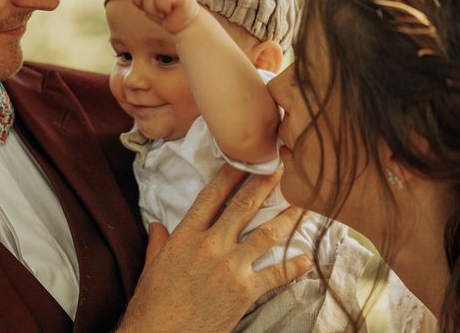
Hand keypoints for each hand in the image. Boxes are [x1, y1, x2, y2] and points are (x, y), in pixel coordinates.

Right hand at [116, 165, 312, 332]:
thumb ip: (157, 242)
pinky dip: (294, 265)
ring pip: (266, 234)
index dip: (231, 173)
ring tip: (305, 203)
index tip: (246, 158)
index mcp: (186, 235)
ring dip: (288, 217)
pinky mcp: (244, 291)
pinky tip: (308, 257)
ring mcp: (229, 267)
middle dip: (265, 183)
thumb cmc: (152, 302)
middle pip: (243, 206)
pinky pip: (276, 274)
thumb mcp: (151, 266)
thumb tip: (156, 226)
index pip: (212, 195)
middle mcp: (210, 245)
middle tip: (283, 166)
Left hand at [126, 0, 201, 34]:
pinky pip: (161, 0)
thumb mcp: (148, 2)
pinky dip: (163, 9)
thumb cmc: (166, 16)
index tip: (145, 4)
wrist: (188, 26)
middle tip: (155, 10)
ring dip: (153, 9)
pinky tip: (170, 12)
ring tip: (163, 11)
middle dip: (142, 3)